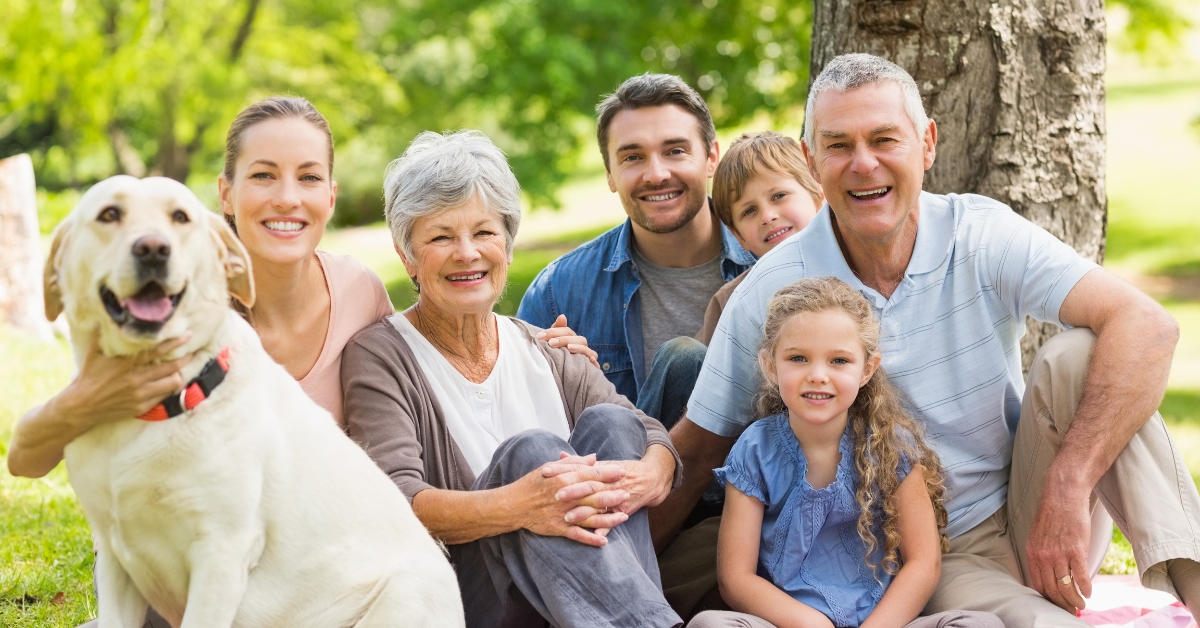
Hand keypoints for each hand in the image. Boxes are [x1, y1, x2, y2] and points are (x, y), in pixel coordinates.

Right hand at [64, 332, 194, 424]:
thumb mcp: (95, 352)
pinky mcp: (142, 407)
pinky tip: (169, 382)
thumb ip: (105, 334)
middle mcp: (136, 379)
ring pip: (172, 383)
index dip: (175, 342)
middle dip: (186, 358)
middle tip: (193, 351)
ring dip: (179, 374)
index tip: (188, 335)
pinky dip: (168, 388)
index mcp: (126, 363)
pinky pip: (164, 396)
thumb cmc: (89, 375)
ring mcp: (140, 394)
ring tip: (181, 368)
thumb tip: (112, 315)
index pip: (157, 350)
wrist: (82, 406)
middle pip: (172, 367)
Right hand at [507, 460, 630, 546]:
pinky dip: (591, 539)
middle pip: (595, 496)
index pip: (591, 475)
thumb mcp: (550, 467)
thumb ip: (574, 462)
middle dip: (614, 495)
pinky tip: (604, 541)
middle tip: (628, 494)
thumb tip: (594, 458)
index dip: (608, 474)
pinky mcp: (559, 528)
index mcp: (565, 479)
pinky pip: (578, 535)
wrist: (513, 505)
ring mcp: (564, 514)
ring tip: (624, 517)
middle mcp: (567, 497)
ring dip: (608, 518)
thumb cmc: (532, 483)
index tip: (622, 472)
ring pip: (591, 517)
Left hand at [537, 314, 598, 368]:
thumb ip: (556, 330)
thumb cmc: (556, 356)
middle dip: (563, 340)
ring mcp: (587, 355)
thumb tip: (562, 316)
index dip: (553, 332)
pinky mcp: (591, 367)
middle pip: (577, 339)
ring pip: (586, 349)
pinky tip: (590, 361)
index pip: (566, 331)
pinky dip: (594, 362)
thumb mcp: (553, 344)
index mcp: (572, 338)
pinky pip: (595, 364)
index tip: (540, 336)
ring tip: (569, 348)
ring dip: (579, 348)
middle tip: (551, 343)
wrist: (563, 375)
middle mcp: (581, 345)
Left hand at [543, 444, 674, 516]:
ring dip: (584, 513)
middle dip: (572, 492)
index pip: (579, 468)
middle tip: (554, 496)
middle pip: (588, 486)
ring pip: (599, 506)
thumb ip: (579, 462)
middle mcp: (608, 483)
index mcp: (601, 469)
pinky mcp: (623, 510)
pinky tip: (594, 536)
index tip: (546, 472)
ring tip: (567, 518)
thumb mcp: (602, 463)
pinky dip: (605, 528)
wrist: (650, 479)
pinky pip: (613, 521)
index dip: (562, 470)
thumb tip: (560, 455)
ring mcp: (616, 497)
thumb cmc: (621, 470)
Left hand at [1026, 477, 1092, 611]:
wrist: (1063, 495)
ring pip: (1066, 587)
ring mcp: (1059, 554)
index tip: (1056, 605)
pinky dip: (1085, 588)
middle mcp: (1043, 557)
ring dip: (1075, 600)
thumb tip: (1046, 573)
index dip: (1048, 599)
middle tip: (1070, 610)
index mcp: (1033, 554)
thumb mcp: (1037, 536)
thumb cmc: (1052, 515)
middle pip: (1052, 591)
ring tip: (1081, 604)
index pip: (1038, 586)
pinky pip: (1080, 577)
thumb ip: (1040, 555)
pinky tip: (1089, 592)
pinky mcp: (1076, 550)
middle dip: (1062, 604)